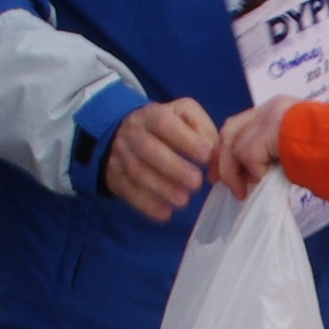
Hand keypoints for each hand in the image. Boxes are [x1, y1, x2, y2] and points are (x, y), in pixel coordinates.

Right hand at [100, 97, 219, 221]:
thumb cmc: (166, 126)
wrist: (124, 133)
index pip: (164, 123)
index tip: (205, 156)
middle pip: (148, 149)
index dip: (185, 140)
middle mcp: (133, 133)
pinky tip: (165, 213)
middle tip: (196, 183)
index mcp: (152, 114)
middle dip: (173, 168)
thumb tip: (214, 157)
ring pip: (137, 171)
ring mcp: (121, 155)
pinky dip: (146, 204)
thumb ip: (203, 131)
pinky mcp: (115, 176)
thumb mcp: (184, 115)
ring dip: (161, 188)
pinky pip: (127, 191)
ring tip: (183, 200)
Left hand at [215, 98, 288, 197]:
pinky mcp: (268, 131)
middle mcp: (270, 109)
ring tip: (240, 192)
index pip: (241, 126)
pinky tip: (263, 183)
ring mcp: (268, 117)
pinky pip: (248, 155)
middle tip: (216, 181)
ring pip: (232, 144)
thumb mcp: (297, 149)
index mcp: (278, 110)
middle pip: (229, 131)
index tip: (222, 172)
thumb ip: (274, 153)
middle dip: (220, 159)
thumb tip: (255, 173)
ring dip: (232, 171)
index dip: (227, 149)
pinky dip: (253, 173)